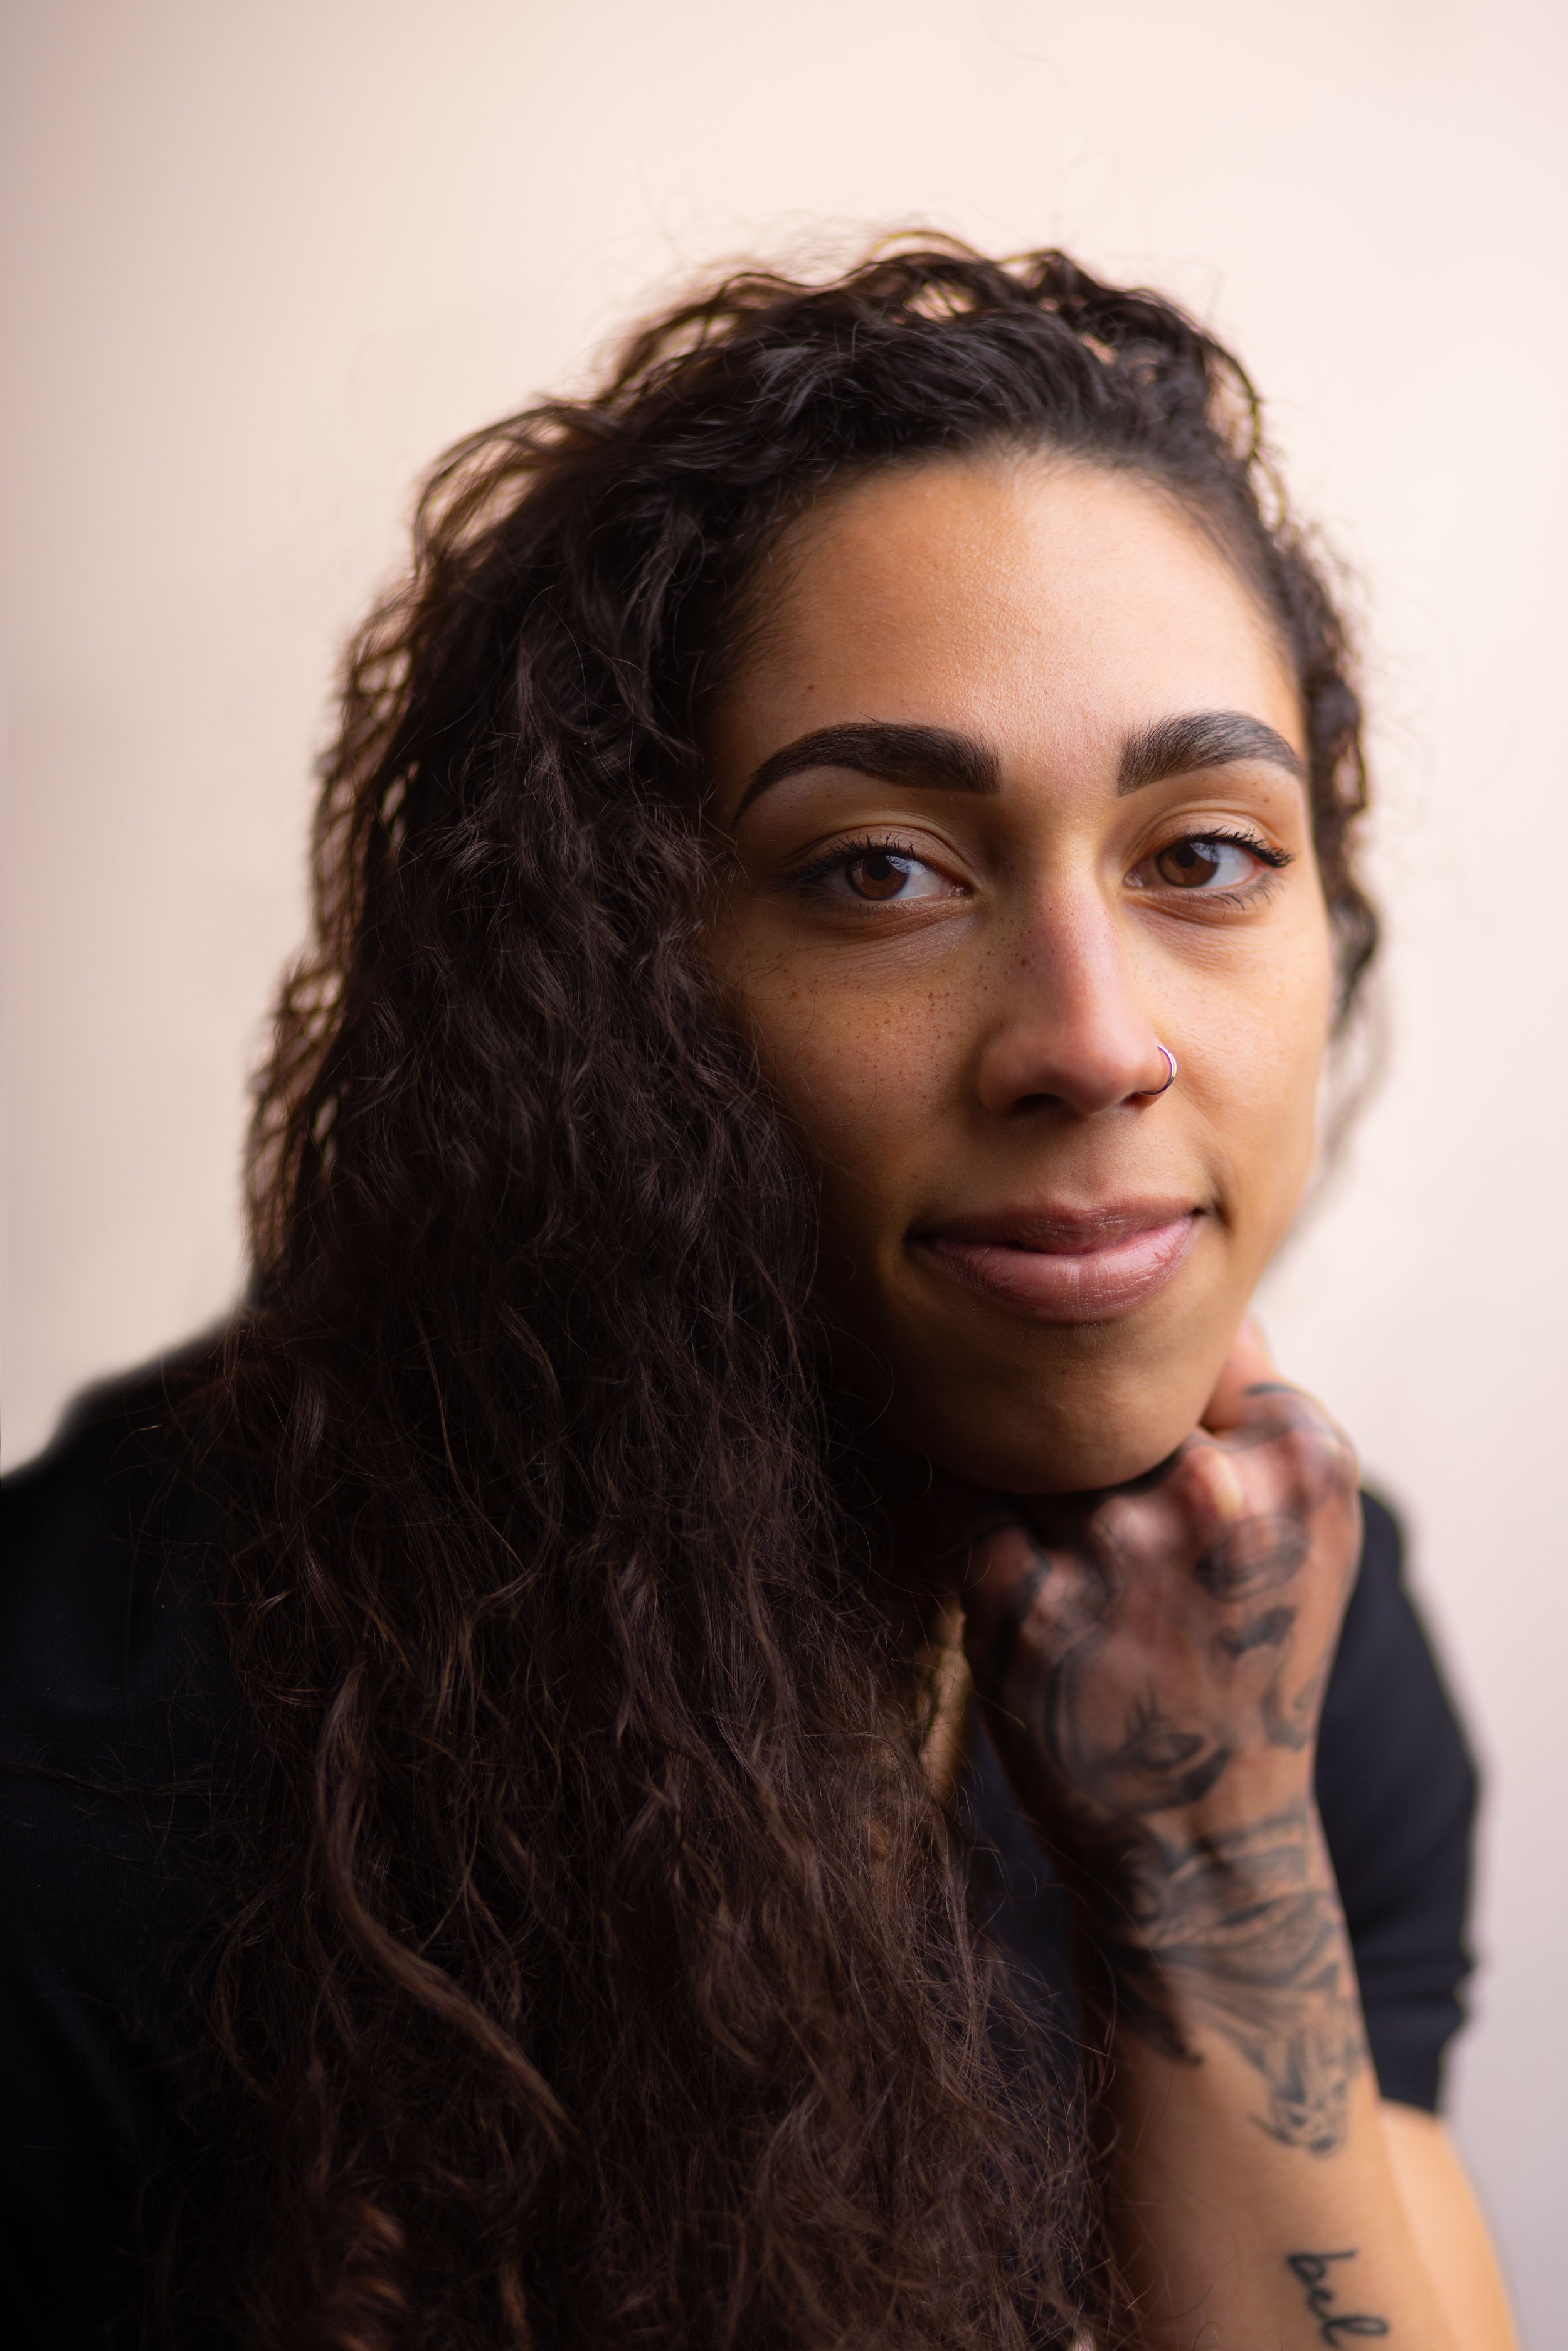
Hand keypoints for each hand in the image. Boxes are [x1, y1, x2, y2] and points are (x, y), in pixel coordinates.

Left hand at [960, 1324, 1368, 2151]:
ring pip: (1026, 1443)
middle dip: (1087, 1453)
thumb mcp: (1305, 1533)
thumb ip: (1255, 1410)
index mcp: (1302, 1461)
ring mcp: (1114, 1548)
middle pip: (1096, 1393)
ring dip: (1030, 1496)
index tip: (1167, 1471)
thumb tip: (1180, 1309)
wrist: (1201, 1839)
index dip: (1155, 1408)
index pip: (1189, 1347)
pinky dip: (983, 1545)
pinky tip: (1030, 1602)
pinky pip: (967, 1510)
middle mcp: (1214, 1493)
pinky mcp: (1021, 1603)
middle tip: (1114, 1540)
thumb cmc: (1246, 1662)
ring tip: (1078, 1576)